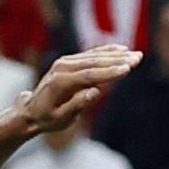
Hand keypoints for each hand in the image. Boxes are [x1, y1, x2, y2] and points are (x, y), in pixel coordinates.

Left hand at [21, 44, 142, 132]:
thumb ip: (77, 105)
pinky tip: (121, 49)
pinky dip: (106, 52)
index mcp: (61, 82)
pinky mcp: (68, 62)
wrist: (30, 111)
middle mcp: (62, 67)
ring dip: (116, 55)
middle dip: (118, 60)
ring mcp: (65, 62)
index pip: (90, 75)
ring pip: (94, 56)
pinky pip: (90, 54)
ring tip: (135, 55)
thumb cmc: (46, 119)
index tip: (127, 69)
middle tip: (138, 58)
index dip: (110, 72)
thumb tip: (95, 91)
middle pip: (94, 62)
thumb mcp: (60, 119)